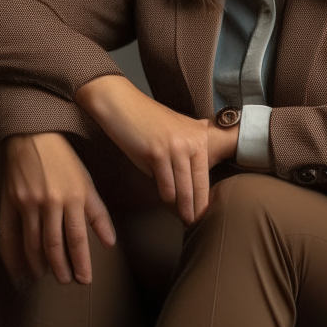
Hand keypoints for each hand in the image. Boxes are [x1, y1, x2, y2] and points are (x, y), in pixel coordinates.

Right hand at [0, 132, 115, 287]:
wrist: (32, 136)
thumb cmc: (64, 161)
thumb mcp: (87, 183)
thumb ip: (98, 214)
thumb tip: (109, 243)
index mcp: (73, 197)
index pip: (77, 239)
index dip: (81, 262)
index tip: (84, 279)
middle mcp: (50, 202)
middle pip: (54, 245)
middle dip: (61, 268)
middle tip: (66, 281)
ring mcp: (27, 202)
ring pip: (32, 243)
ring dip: (39, 265)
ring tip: (45, 276)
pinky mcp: (8, 201)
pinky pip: (8, 235)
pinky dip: (11, 256)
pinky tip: (18, 270)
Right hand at [76, 76, 237, 225]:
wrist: (121, 104)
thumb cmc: (145, 121)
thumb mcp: (175, 131)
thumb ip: (188, 150)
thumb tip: (194, 180)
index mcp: (199, 136)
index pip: (205, 175)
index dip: (205, 197)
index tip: (205, 212)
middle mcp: (192, 141)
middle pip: (197, 184)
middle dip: (196, 207)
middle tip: (195, 222)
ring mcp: (175, 146)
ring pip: (183, 188)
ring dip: (182, 207)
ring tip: (184, 219)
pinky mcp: (156, 152)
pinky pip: (165, 184)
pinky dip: (166, 198)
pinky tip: (167, 205)